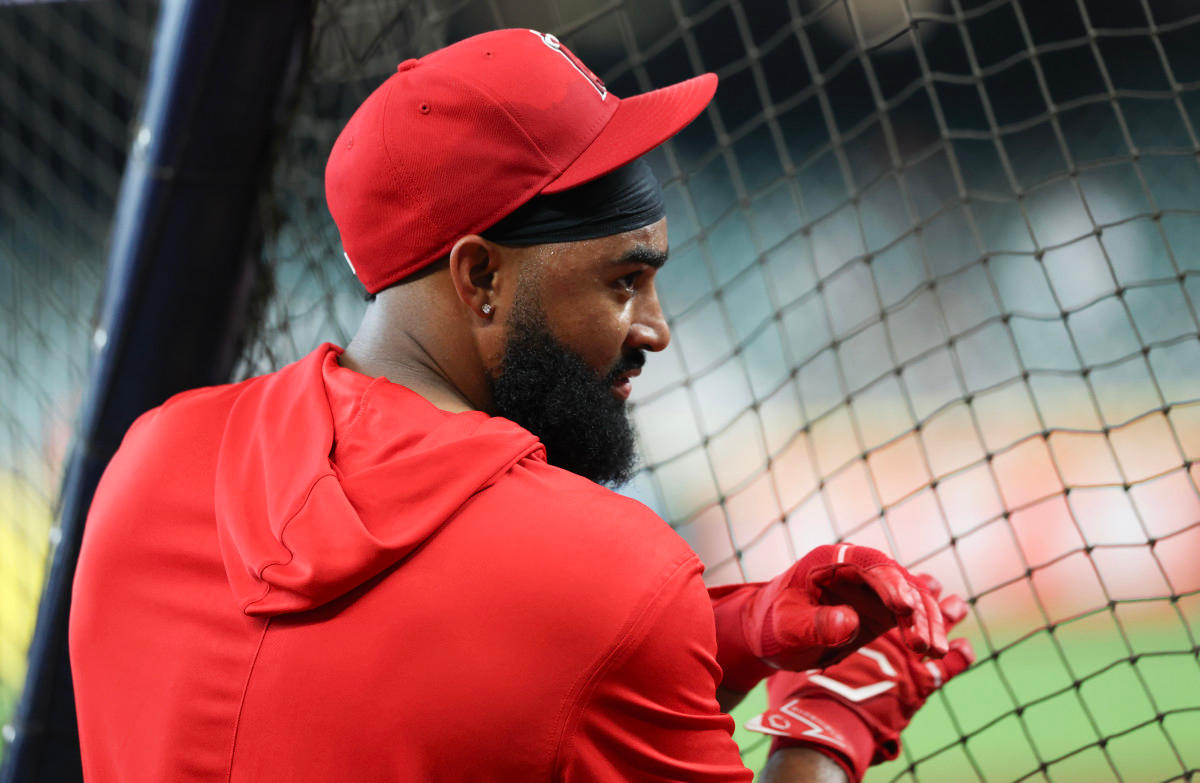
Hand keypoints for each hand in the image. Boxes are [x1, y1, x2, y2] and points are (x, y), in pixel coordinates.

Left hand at [746, 574, 974, 781]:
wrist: (771, 637)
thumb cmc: (773, 625)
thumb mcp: (787, 625)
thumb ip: (815, 623)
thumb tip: (849, 621)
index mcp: (830, 559)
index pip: (868, 562)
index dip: (889, 581)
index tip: (904, 607)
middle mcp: (857, 568)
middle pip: (898, 580)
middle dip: (915, 610)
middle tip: (922, 644)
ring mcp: (874, 588)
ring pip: (912, 598)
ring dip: (927, 623)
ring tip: (934, 652)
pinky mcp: (883, 610)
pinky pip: (912, 616)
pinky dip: (925, 631)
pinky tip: (935, 652)